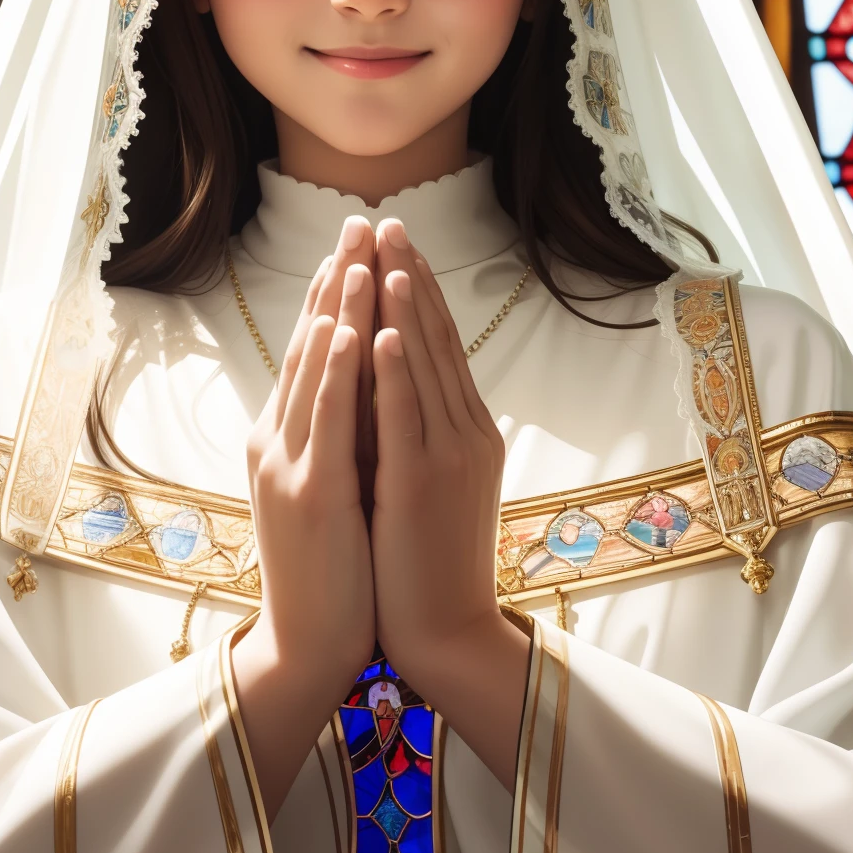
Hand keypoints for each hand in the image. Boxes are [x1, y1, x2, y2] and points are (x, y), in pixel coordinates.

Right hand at [232, 218, 377, 814]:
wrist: (309, 646)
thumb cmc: (331, 568)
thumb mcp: (326, 485)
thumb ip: (334, 432)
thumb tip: (361, 382)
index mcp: (283, 437)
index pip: (311, 349)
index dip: (331, 293)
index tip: (353, 244)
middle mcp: (276, 440)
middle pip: (310, 344)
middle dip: (336, 280)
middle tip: (357, 222)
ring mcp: (288, 466)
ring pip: (316, 371)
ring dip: (338, 307)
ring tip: (357, 255)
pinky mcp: (309, 495)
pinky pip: (328, 422)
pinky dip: (339, 371)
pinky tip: (351, 330)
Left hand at [370, 218, 529, 788]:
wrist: (447, 632)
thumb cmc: (430, 558)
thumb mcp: (435, 478)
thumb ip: (423, 426)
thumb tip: (396, 376)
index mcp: (469, 427)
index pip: (440, 340)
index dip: (418, 286)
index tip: (395, 240)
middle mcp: (466, 430)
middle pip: (435, 337)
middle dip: (408, 275)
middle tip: (387, 220)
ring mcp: (448, 456)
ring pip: (424, 366)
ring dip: (405, 306)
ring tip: (387, 254)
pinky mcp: (422, 485)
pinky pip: (405, 417)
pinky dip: (395, 371)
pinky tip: (383, 331)